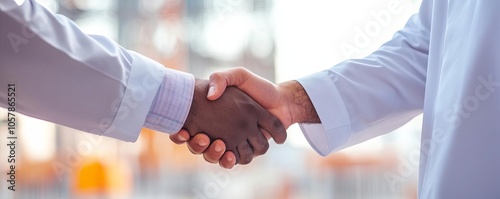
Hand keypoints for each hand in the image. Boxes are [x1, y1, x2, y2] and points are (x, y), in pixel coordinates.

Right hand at [171, 67, 318, 167]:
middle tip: (202, 138)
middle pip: (197, 146)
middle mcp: (219, 131)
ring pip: (213, 156)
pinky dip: (228, 160)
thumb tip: (209, 95)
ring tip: (218, 144)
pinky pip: (232, 161)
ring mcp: (232, 143)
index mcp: (213, 116)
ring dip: (212, 154)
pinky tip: (229, 153)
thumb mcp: (238, 76)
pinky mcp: (245, 151)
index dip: (180, 134)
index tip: (181, 131)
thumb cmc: (259, 88)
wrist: (282, 101)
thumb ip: (221, 78)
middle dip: (196, 146)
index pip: (187, 128)